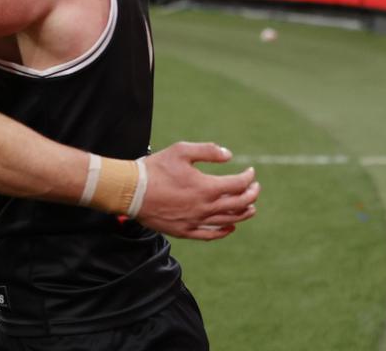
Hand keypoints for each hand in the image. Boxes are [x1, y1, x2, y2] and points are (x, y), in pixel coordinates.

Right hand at [137, 142, 259, 240]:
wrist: (131, 191)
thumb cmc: (155, 169)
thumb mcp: (181, 151)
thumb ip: (207, 151)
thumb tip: (229, 155)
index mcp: (206, 187)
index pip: (238, 184)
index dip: (249, 178)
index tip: (251, 172)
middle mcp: (205, 207)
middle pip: (239, 204)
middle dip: (251, 195)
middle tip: (254, 188)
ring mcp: (196, 221)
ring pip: (228, 221)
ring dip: (243, 214)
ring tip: (250, 208)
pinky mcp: (185, 231)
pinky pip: (210, 235)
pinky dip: (224, 231)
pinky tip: (230, 227)